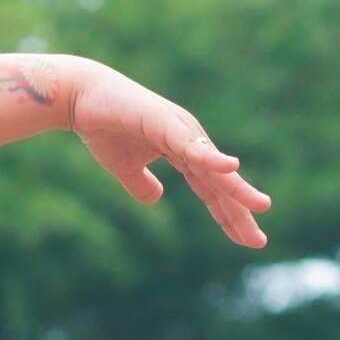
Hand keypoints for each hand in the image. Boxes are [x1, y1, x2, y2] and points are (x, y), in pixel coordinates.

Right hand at [64, 61, 271, 246]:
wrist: (79, 97)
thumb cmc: (103, 129)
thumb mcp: (125, 169)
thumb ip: (142, 184)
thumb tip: (156, 198)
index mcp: (183, 150)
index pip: (212, 189)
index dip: (228, 215)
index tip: (247, 240)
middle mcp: (188, 138)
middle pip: (219, 182)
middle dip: (240, 211)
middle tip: (259, 241)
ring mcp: (178, 129)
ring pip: (211, 166)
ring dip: (236, 187)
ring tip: (260, 206)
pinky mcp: (163, 122)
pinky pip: (189, 144)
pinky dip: (210, 156)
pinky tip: (230, 167)